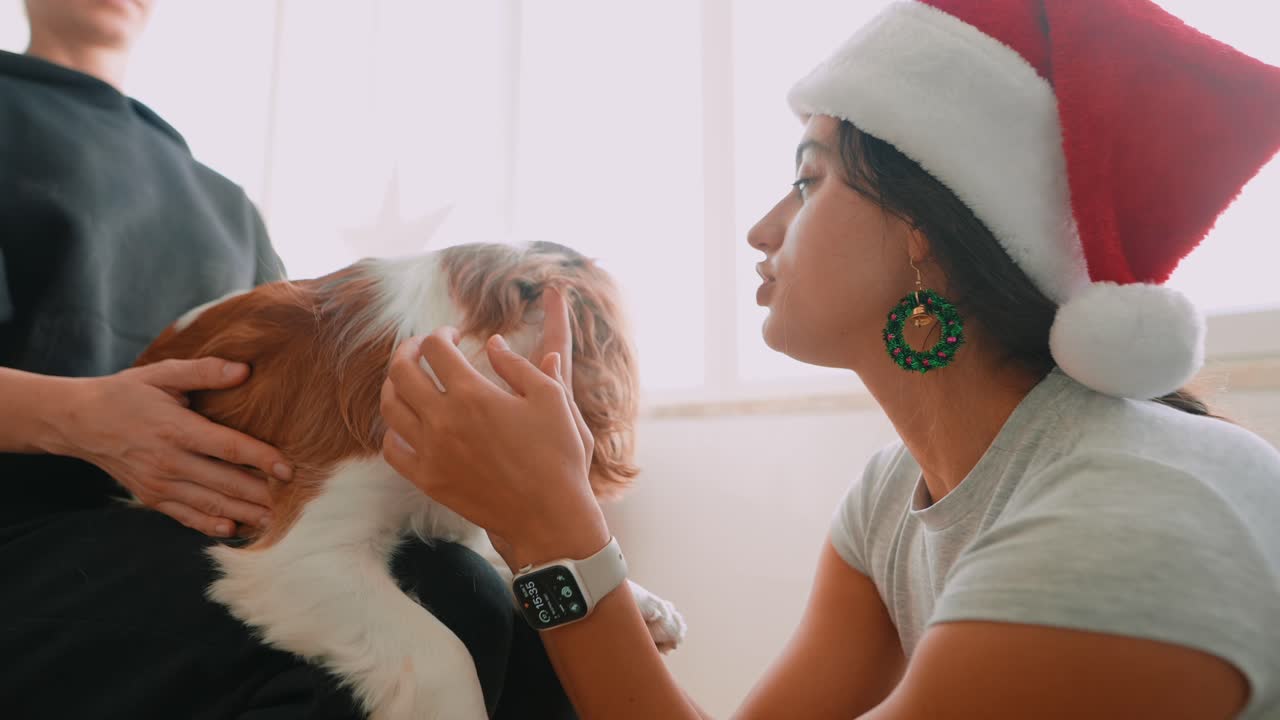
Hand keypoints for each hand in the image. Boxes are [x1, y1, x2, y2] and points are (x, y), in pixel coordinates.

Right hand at [47, 358, 291, 536]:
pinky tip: (233, 530)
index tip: (289, 468)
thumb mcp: (162, 373)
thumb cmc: (127, 393)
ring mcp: (158, 484)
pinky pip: (185, 516)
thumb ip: (204, 371)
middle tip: (294, 502)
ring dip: (243, 513)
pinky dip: (210, 525)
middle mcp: (168, 461)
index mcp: (176, 429)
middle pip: (225, 482)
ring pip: (209, 504)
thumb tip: (244, 370)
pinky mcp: (151, 498)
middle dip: (261, 493)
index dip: (262, 459)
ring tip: (273, 520)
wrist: (79, 422)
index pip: (228, 448)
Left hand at [381, 288, 608, 567]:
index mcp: (473, 394)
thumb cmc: (557, 455)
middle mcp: (443, 420)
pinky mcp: (428, 480)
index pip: (436, 348)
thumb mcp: (551, 398)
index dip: (441, 333)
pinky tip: (408, 423)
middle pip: (402, 371)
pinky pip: (392, 449)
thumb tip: (493, 342)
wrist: (549, 515)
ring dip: (394, 384)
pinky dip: (392, 429)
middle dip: (409, 350)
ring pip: (390, 407)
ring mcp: (431, 452)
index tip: (453, 335)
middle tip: (421, 348)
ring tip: (408, 379)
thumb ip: (517, 365)